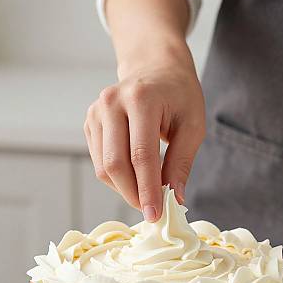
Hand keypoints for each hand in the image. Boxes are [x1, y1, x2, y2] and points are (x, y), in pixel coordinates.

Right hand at [84, 59, 204, 221]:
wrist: (154, 66)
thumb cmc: (179, 95)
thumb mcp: (192, 125)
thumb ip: (181, 163)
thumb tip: (174, 200)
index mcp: (140, 99)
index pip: (140, 155)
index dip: (147, 190)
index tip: (155, 215)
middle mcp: (111, 103)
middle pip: (115, 164)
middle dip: (133, 194)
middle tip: (151, 211)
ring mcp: (96, 112)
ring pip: (103, 167)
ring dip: (125, 189)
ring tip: (146, 194)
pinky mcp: (90, 123)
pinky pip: (99, 162)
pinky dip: (117, 178)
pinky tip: (135, 178)